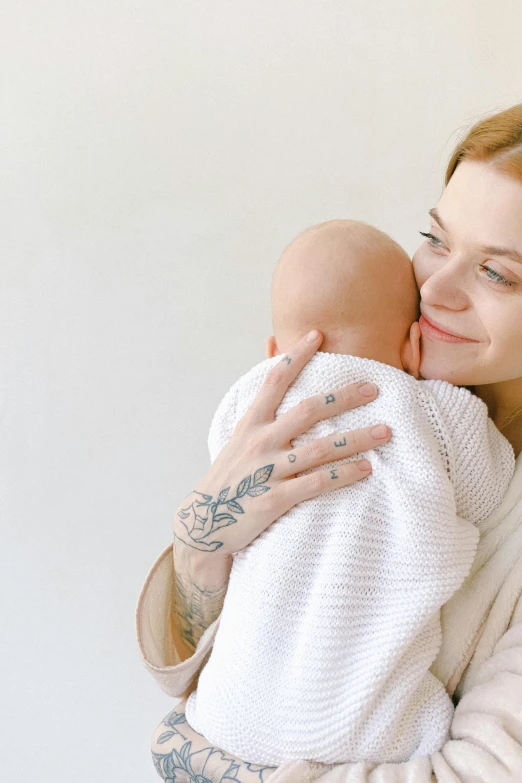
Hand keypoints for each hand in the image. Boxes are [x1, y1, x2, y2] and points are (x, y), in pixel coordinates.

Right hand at [174, 330, 390, 557]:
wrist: (205, 523)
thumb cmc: (230, 475)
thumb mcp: (239, 437)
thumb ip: (260, 406)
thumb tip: (267, 360)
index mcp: (250, 424)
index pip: (274, 382)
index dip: (295, 357)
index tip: (317, 336)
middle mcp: (259, 442)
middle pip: (307, 411)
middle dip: (343, 398)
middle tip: (374, 389)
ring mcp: (267, 471)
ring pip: (319, 449)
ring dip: (355, 438)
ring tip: (384, 431)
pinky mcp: (274, 499)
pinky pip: (316, 483)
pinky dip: (343, 474)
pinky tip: (366, 468)